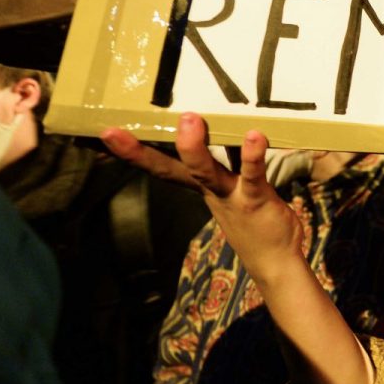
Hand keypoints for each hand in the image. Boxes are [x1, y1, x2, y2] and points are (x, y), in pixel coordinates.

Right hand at [102, 113, 304, 286]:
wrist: (275, 262)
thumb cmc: (255, 220)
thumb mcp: (235, 187)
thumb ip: (230, 160)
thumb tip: (227, 128)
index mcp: (201, 186)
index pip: (162, 167)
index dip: (134, 152)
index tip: (107, 133)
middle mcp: (209, 191)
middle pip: (171, 169)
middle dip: (143, 151)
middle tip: (117, 130)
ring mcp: (230, 196)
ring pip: (205, 172)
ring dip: (194, 149)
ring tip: (189, 120)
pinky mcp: (255, 199)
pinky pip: (252, 175)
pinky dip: (252, 155)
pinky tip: (255, 135)